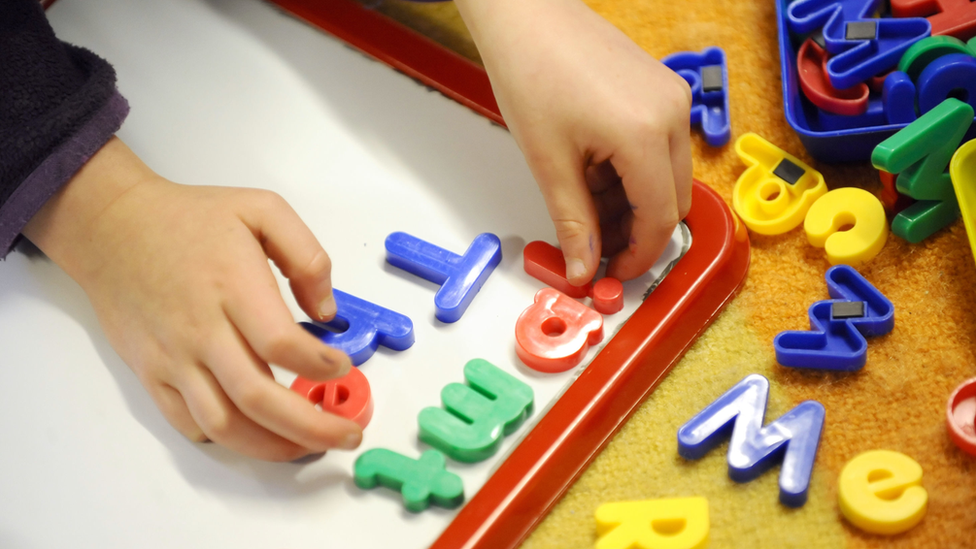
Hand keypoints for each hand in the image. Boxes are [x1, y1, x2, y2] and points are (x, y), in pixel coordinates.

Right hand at [24, 138, 360, 460]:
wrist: (113, 228)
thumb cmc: (189, 219)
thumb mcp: (262, 209)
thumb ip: (307, 256)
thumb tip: (326, 311)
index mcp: (233, 286)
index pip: (280, 343)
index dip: (319, 366)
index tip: (342, 367)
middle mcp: (201, 330)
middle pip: (258, 397)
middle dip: (311, 426)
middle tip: (346, 434)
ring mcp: (174, 358)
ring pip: (224, 424)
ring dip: (272, 446)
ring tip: (308, 446)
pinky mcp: (153, 374)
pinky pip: (189, 423)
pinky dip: (227, 439)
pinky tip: (257, 434)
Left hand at [456, 0, 692, 284]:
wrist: (527, 15)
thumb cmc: (531, 71)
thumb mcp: (548, 162)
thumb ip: (573, 222)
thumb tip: (584, 268)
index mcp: (645, 134)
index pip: (660, 218)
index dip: (637, 256)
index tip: (612, 272)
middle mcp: (671, 113)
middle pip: (672, 200)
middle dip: (635, 231)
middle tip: (594, 244)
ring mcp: (671, 97)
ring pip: (667, 176)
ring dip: (632, 202)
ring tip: (583, 201)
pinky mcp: (661, 89)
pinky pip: (660, 147)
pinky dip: (632, 171)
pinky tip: (594, 171)